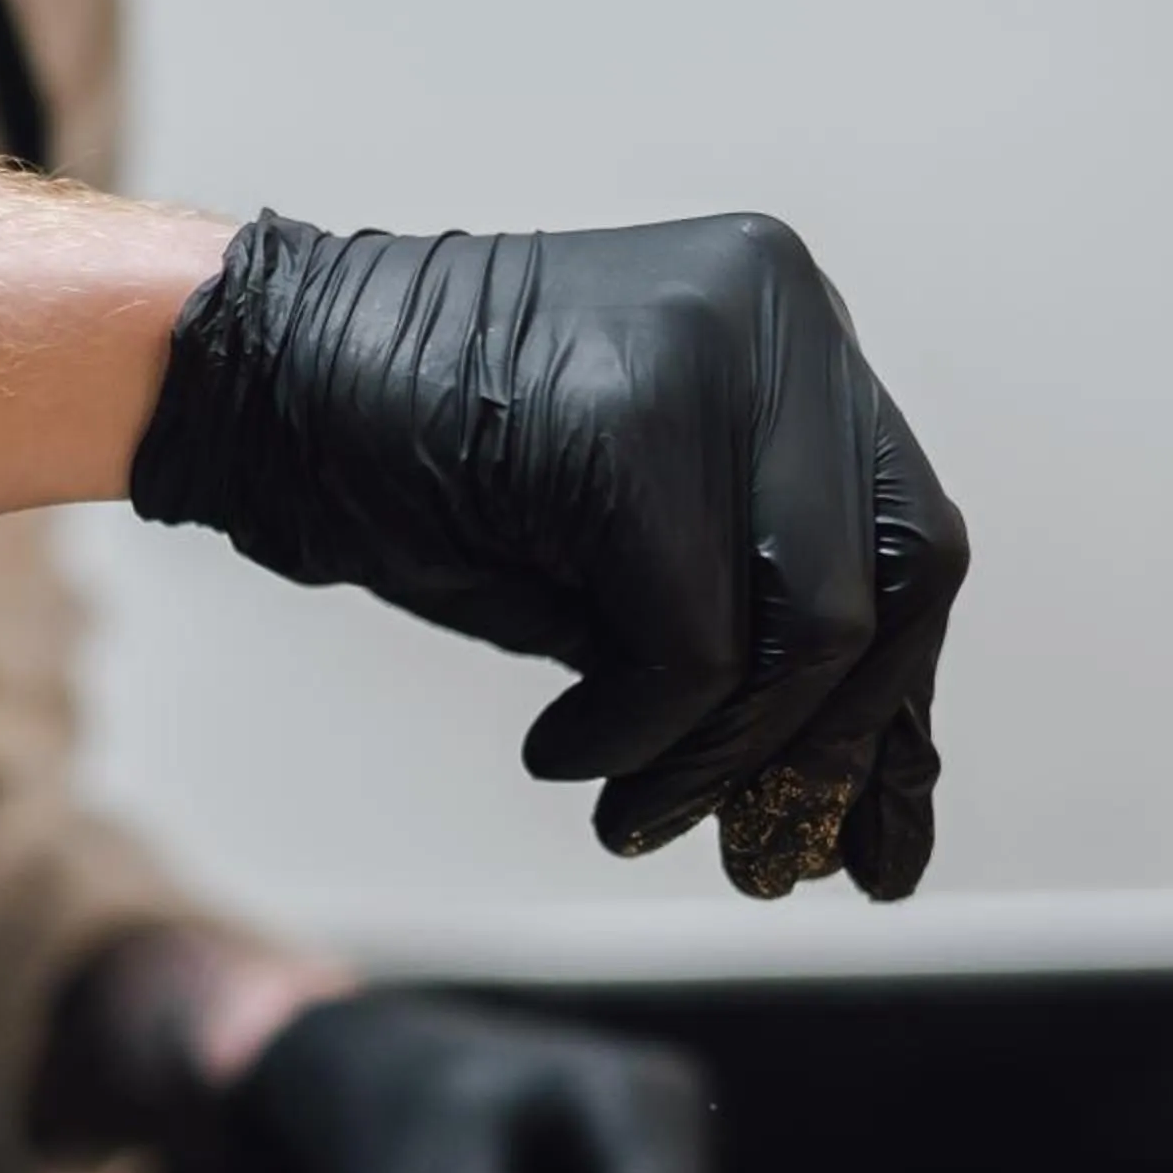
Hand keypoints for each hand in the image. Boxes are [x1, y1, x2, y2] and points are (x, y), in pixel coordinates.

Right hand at [131, 212, 965, 901]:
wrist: (260, 389)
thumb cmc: (434, 482)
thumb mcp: (630, 573)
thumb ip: (752, 642)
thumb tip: (854, 805)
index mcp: (795, 336)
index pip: (912, 542)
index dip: (896, 707)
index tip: (872, 835)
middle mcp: (784, 316)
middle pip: (906, 580)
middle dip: (839, 748)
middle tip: (767, 856)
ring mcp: (717, 353)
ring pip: (813, 628)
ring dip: (721, 761)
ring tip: (632, 816)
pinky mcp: (634, 424)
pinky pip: (696, 646)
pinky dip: (634, 736)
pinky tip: (562, 755)